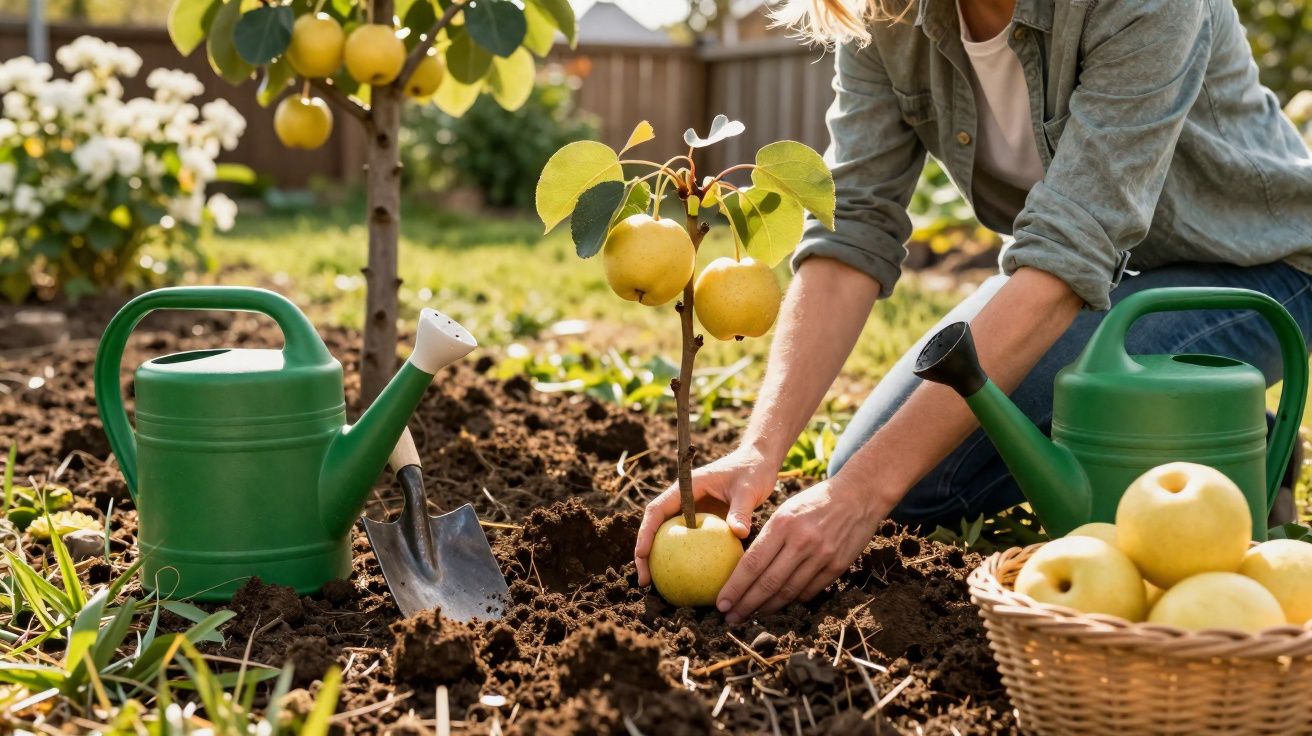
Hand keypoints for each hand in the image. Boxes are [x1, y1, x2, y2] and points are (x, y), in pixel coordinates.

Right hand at [634, 446, 776, 585]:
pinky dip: (682, 560)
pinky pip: (688, 543)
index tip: (642, 555)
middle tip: (645, 582)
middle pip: (656, 527)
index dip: (646, 532)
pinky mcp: (702, 522)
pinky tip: (687, 581)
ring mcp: (691, 511)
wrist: (759, 462)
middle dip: (645, 554)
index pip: (658, 509)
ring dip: (659, 560)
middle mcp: (684, 500)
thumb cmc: (753, 470)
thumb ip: (742, 510)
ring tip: (657, 588)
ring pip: (668, 537)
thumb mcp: (748, 489)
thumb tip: (739, 533)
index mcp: (687, 487)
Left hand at [716, 474, 891, 623]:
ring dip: (767, 608)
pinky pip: (809, 591)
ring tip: (751, 615)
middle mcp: (802, 542)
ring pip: (788, 592)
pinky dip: (792, 600)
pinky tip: (779, 604)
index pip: (752, 563)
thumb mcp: (785, 511)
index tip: (721, 603)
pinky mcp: (837, 566)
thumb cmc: (814, 503)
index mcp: (783, 524)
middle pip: (768, 583)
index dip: (735, 587)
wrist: (857, 496)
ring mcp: (822, 556)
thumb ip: (768, 538)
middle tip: (730, 618)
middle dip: (746, 604)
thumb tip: (746, 570)